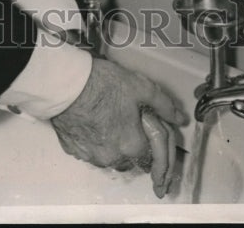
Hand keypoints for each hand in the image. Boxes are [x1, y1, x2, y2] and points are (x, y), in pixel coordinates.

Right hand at [50, 57, 186, 197]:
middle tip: (133, 126)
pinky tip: (95, 124)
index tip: (160, 160)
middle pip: (133, 159)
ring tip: (113, 122)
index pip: (154, 159)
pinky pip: (93, 152)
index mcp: (132, 145)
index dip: (161, 153)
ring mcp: (92, 156)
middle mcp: (113, 158)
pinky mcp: (75, 150)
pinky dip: (97, 142)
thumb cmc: (102, 84)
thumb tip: (179, 118)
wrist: (65, 84)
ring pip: (112, 157)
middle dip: (136, 146)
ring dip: (117, 146)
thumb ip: (164, 105)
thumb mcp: (140, 87)